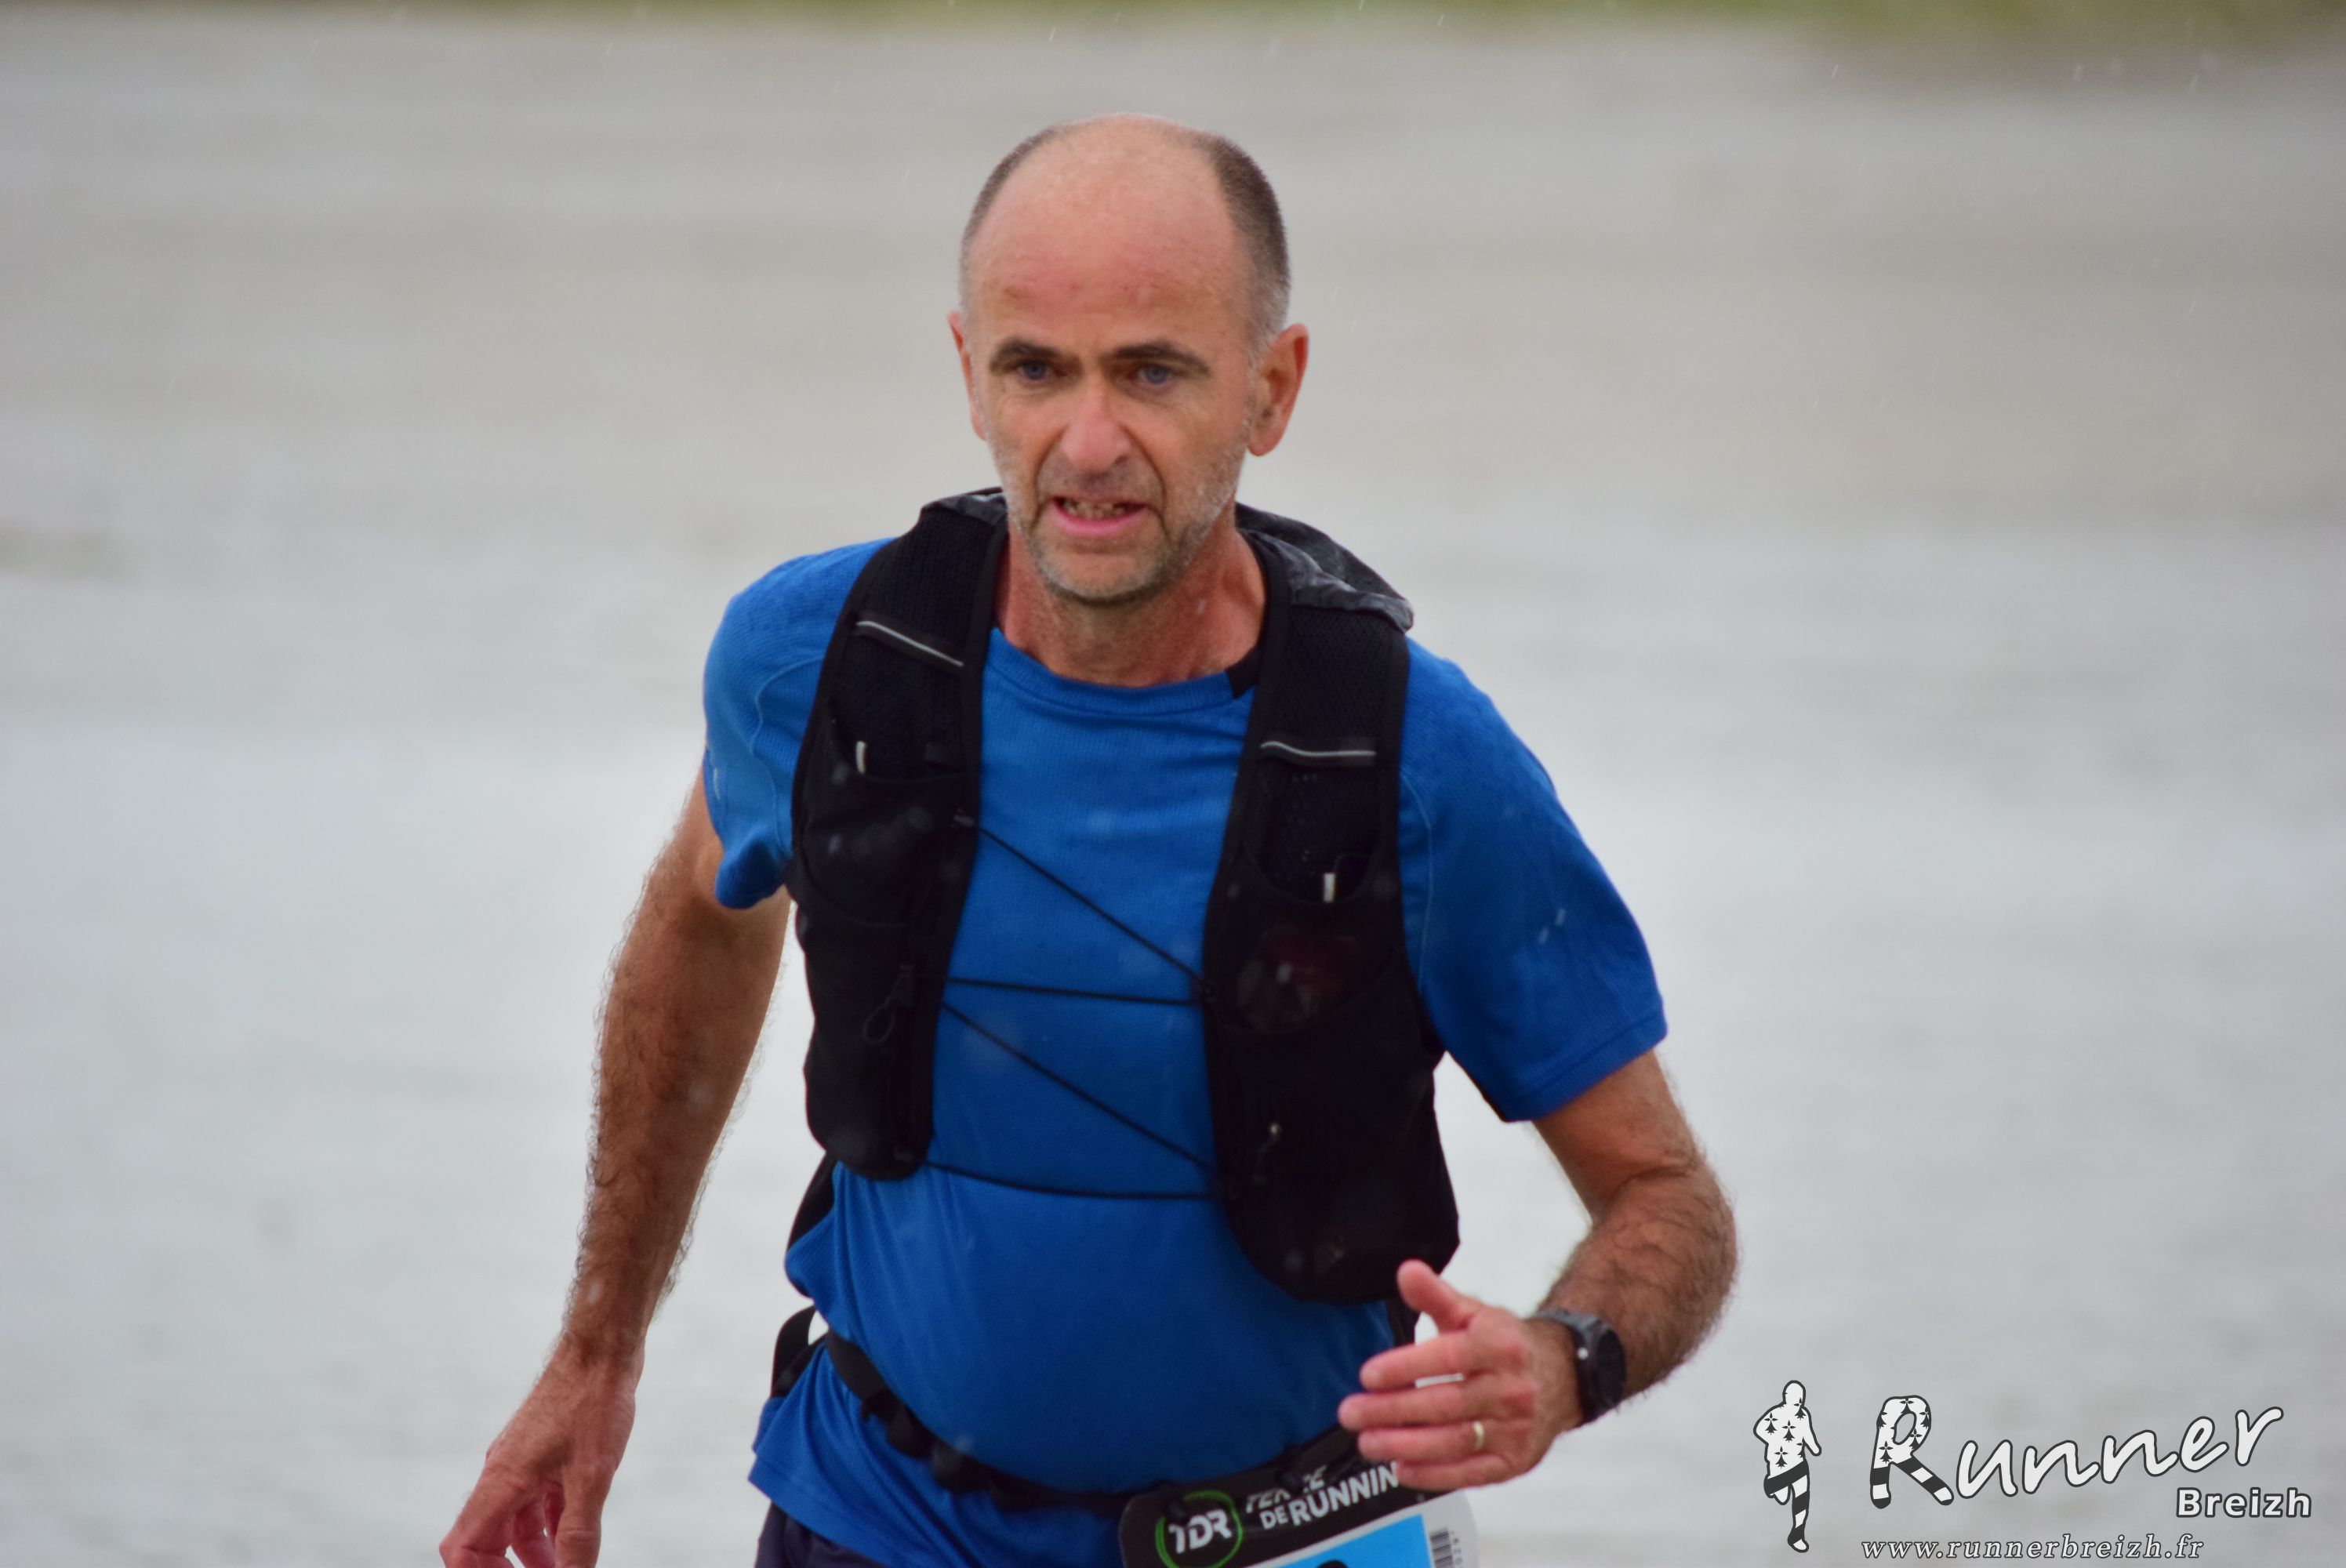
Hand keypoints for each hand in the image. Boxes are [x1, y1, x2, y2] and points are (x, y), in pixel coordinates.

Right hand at [440, 1346, 639, 1567]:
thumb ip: (578, 1533)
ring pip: (516, 1522)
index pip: (462, 1546)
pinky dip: (551, 1523)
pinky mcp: (544, 1452)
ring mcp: (522, 1462)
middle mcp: (503, 1473)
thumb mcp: (591, 1476)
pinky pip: (536, 1500)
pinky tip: (575, 1535)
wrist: (602, 1349)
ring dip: (536, 1551)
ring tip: (567, 1567)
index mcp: (501, 1481)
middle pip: (488, 1539)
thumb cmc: (592, 1401)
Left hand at [1336, 1260, 1580, 1491]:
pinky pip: (1472, 1473)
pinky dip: (1435, 1475)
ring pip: (1456, 1441)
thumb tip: (1406, 1271)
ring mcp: (1516, 1428)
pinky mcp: (1515, 1460)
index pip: (1449, 1358)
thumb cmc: (1504, 1345)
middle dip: (1393, 1411)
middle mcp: (1512, 1389)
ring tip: (1367, 1443)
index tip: (1368, 1375)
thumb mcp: (1473, 1313)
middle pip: (1447, 1404)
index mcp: (1500, 1346)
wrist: (1561, 1378)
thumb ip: (1436, 1296)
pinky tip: (1401, 1469)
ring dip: (1407, 1445)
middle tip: (1351, 1413)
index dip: (1407, 1367)